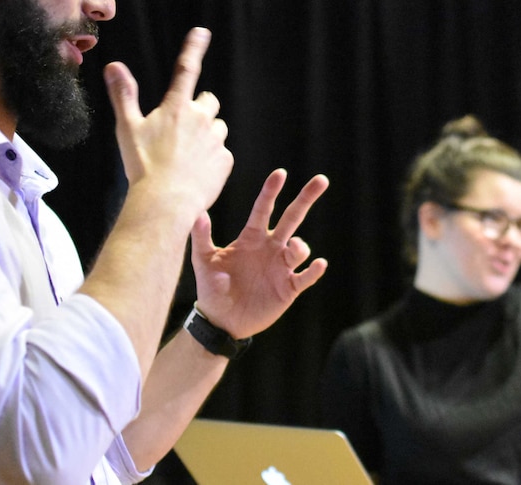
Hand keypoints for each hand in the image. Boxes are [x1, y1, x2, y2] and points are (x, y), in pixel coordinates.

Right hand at [103, 27, 232, 216]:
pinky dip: (213, 159)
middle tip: (183, 129)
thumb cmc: (143, 166)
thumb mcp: (127, 128)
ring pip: (218, 128)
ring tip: (187, 156)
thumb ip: (123, 95)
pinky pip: (223, 153)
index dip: (194, 48)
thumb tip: (113, 65)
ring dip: (208, 135)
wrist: (166, 202)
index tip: (202, 33)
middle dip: (200, 110)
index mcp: (176, 107)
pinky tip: (196, 172)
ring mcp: (216, 140)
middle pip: (209, 102)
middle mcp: (200, 119)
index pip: (186, 70)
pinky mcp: (226, 161)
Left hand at [191, 169, 328, 338]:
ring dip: (300, 245)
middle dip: (305, 199)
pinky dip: (314, 270)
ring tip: (295, 247)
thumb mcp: (203, 261)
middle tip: (321, 180)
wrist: (221, 320)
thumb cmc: (211, 288)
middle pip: (292, 218)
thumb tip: (199, 213)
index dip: (271, 192)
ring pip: (299, 248)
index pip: (263, 209)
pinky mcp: (289, 288)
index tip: (280, 173)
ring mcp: (281, 267)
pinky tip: (318, 263)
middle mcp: (270, 248)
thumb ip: (201, 237)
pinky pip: (305, 277)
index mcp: (251, 238)